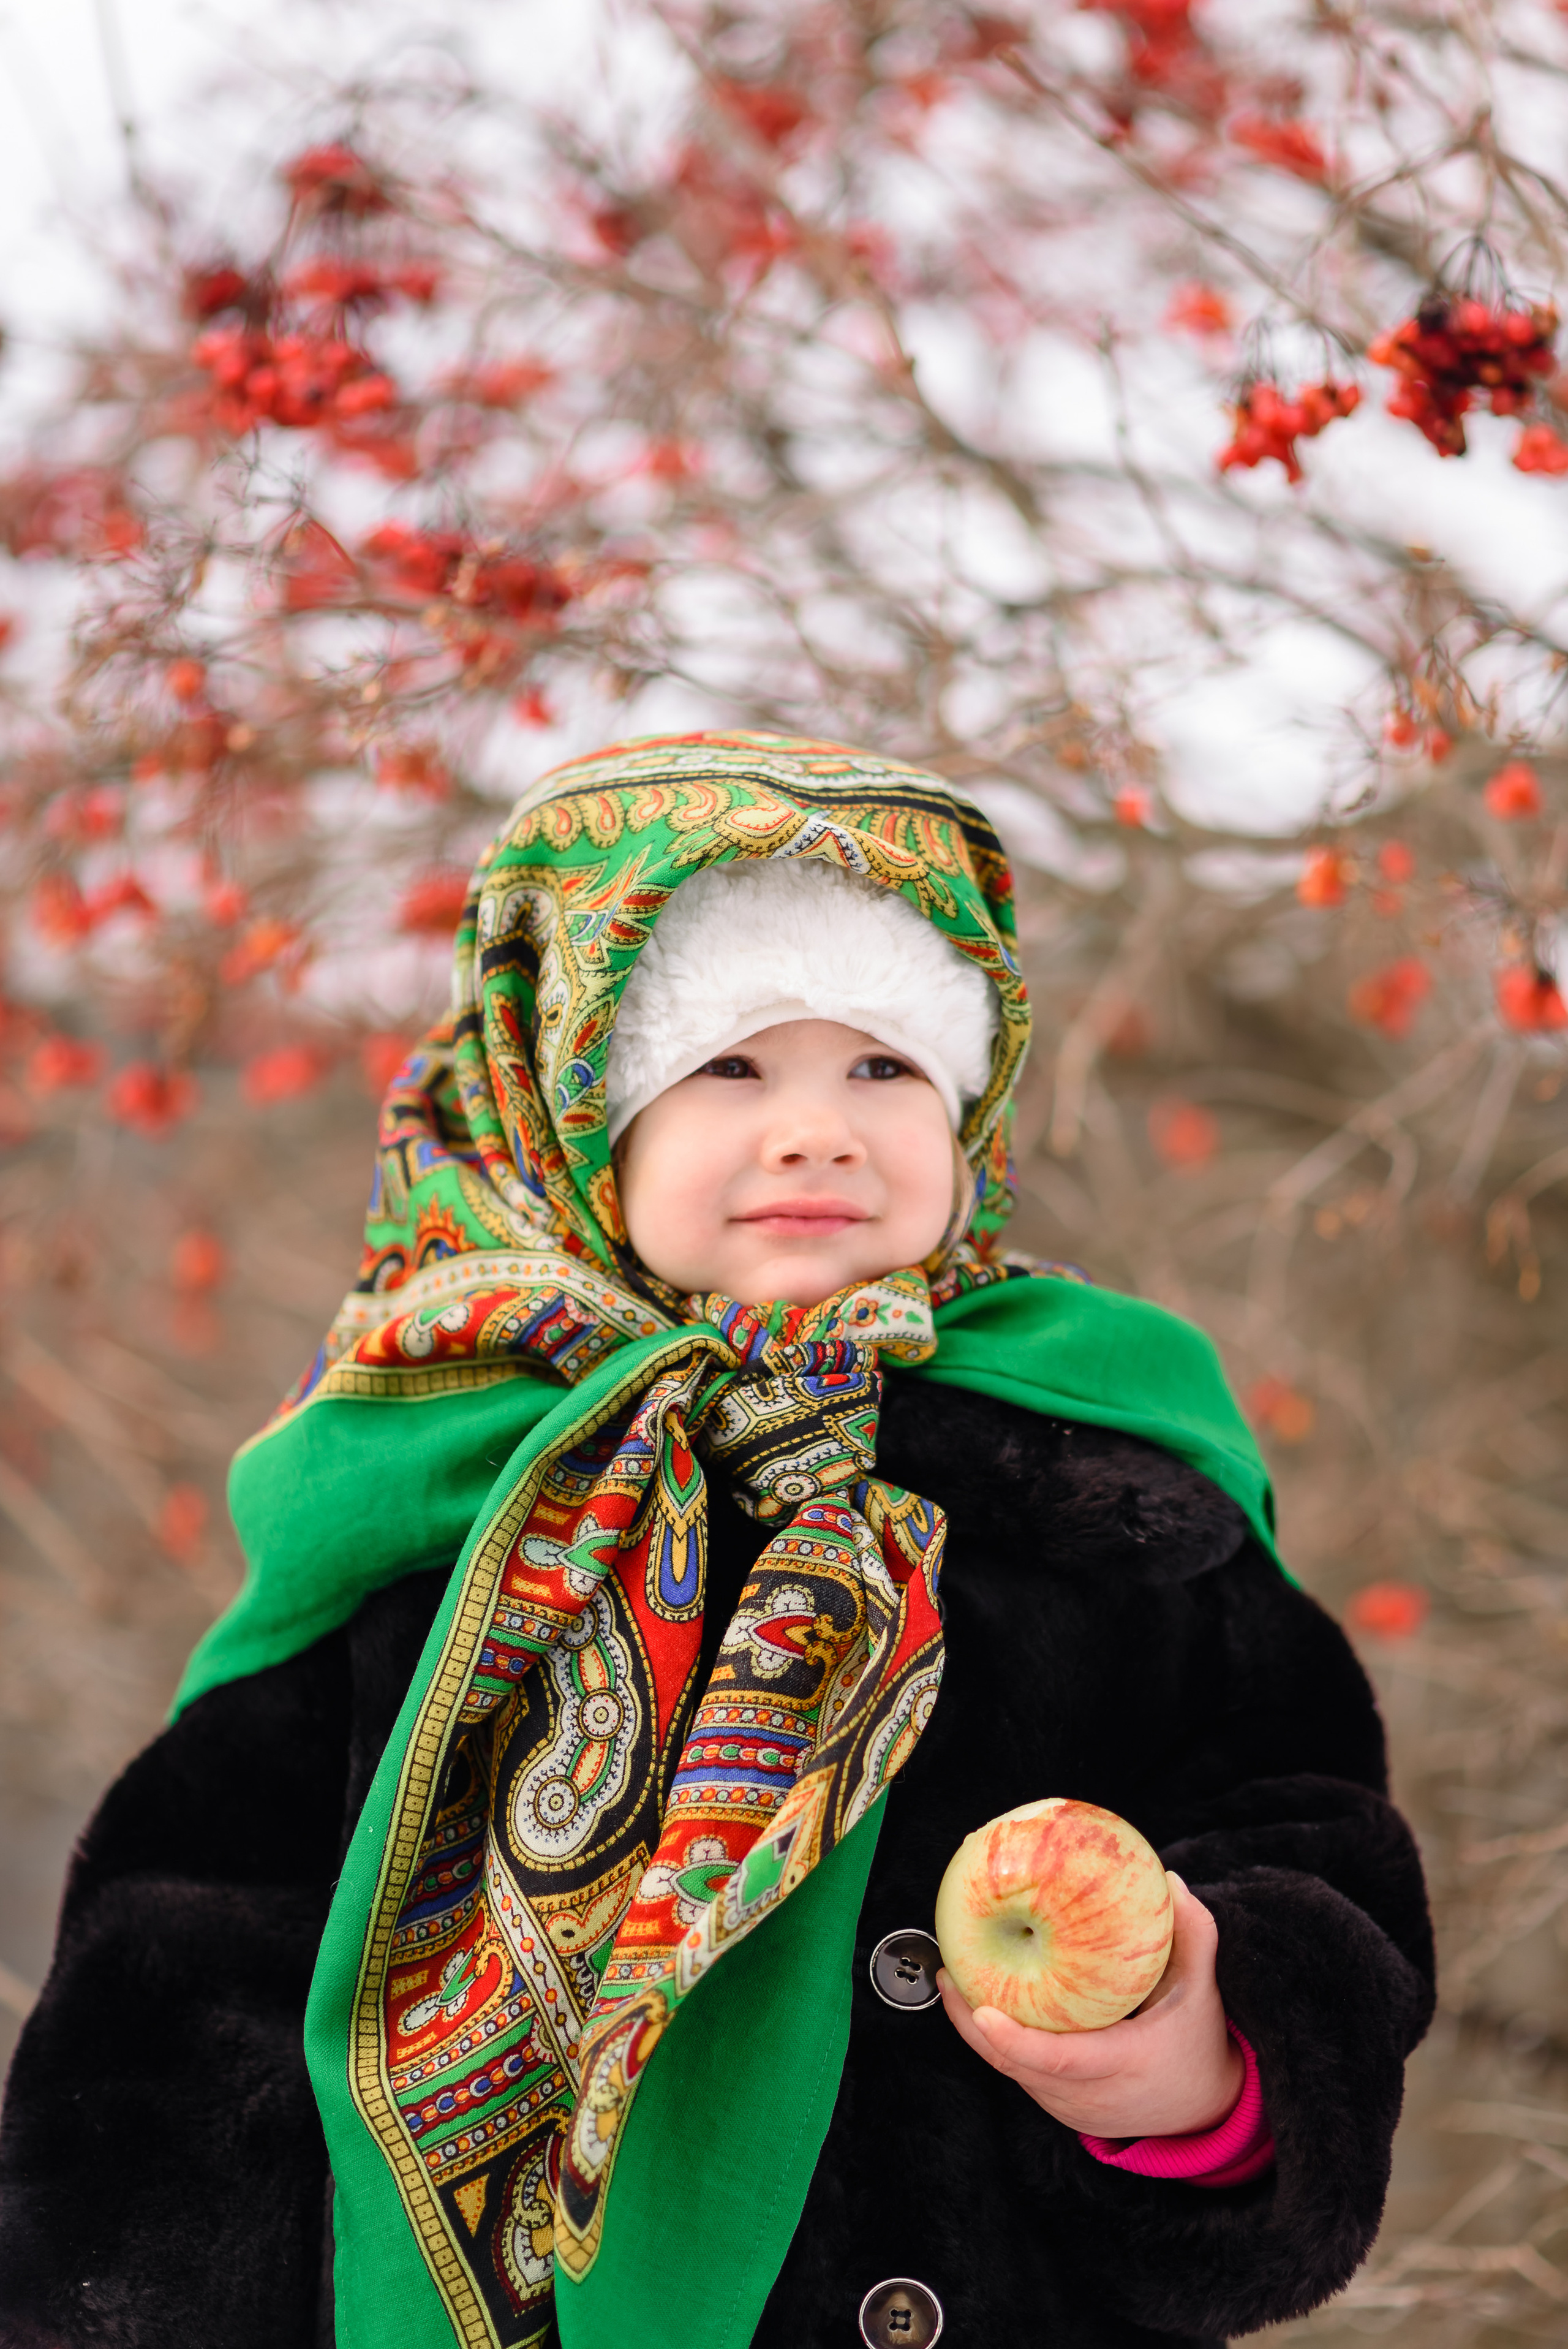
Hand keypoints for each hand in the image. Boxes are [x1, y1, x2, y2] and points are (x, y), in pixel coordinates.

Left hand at [937, 1872, 1243, 2140]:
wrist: (1202, 2113)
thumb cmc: (1198, 2044)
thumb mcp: (1201, 1990)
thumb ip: (1194, 1935)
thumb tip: (1170, 1881)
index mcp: (1124, 2065)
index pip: (1060, 2060)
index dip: (1016, 2039)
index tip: (982, 2009)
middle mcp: (1091, 2095)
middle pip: (1017, 2067)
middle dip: (973, 2024)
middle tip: (949, 1973)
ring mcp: (1072, 2108)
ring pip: (1012, 2073)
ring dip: (978, 2032)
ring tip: (954, 1980)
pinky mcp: (1061, 2108)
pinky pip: (1021, 2077)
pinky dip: (998, 2043)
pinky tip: (981, 2004)